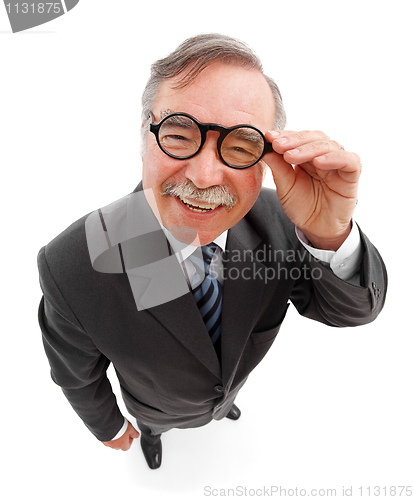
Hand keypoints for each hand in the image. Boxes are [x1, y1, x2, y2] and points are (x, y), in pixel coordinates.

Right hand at [102, 421, 139, 450]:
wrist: (108, 425)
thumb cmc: (119, 427)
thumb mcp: (130, 428)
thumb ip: (134, 433)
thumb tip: (137, 435)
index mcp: (122, 445)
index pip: (127, 447)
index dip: (129, 441)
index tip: (130, 436)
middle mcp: (115, 446)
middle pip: (119, 445)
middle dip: (122, 440)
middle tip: (123, 432)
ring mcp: (108, 443)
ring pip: (112, 443)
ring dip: (115, 438)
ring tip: (117, 429)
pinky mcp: (102, 439)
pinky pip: (106, 439)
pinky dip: (109, 436)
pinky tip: (110, 430)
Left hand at [264, 130, 360, 250]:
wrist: (317, 228)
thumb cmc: (302, 206)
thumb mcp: (285, 187)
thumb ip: (278, 168)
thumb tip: (264, 149)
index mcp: (307, 156)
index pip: (298, 138)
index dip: (285, 135)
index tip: (269, 137)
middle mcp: (324, 156)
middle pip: (313, 138)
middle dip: (294, 140)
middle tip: (278, 145)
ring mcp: (338, 164)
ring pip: (329, 146)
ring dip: (308, 149)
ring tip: (291, 156)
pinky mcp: (351, 175)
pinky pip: (349, 161)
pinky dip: (334, 158)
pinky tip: (318, 162)